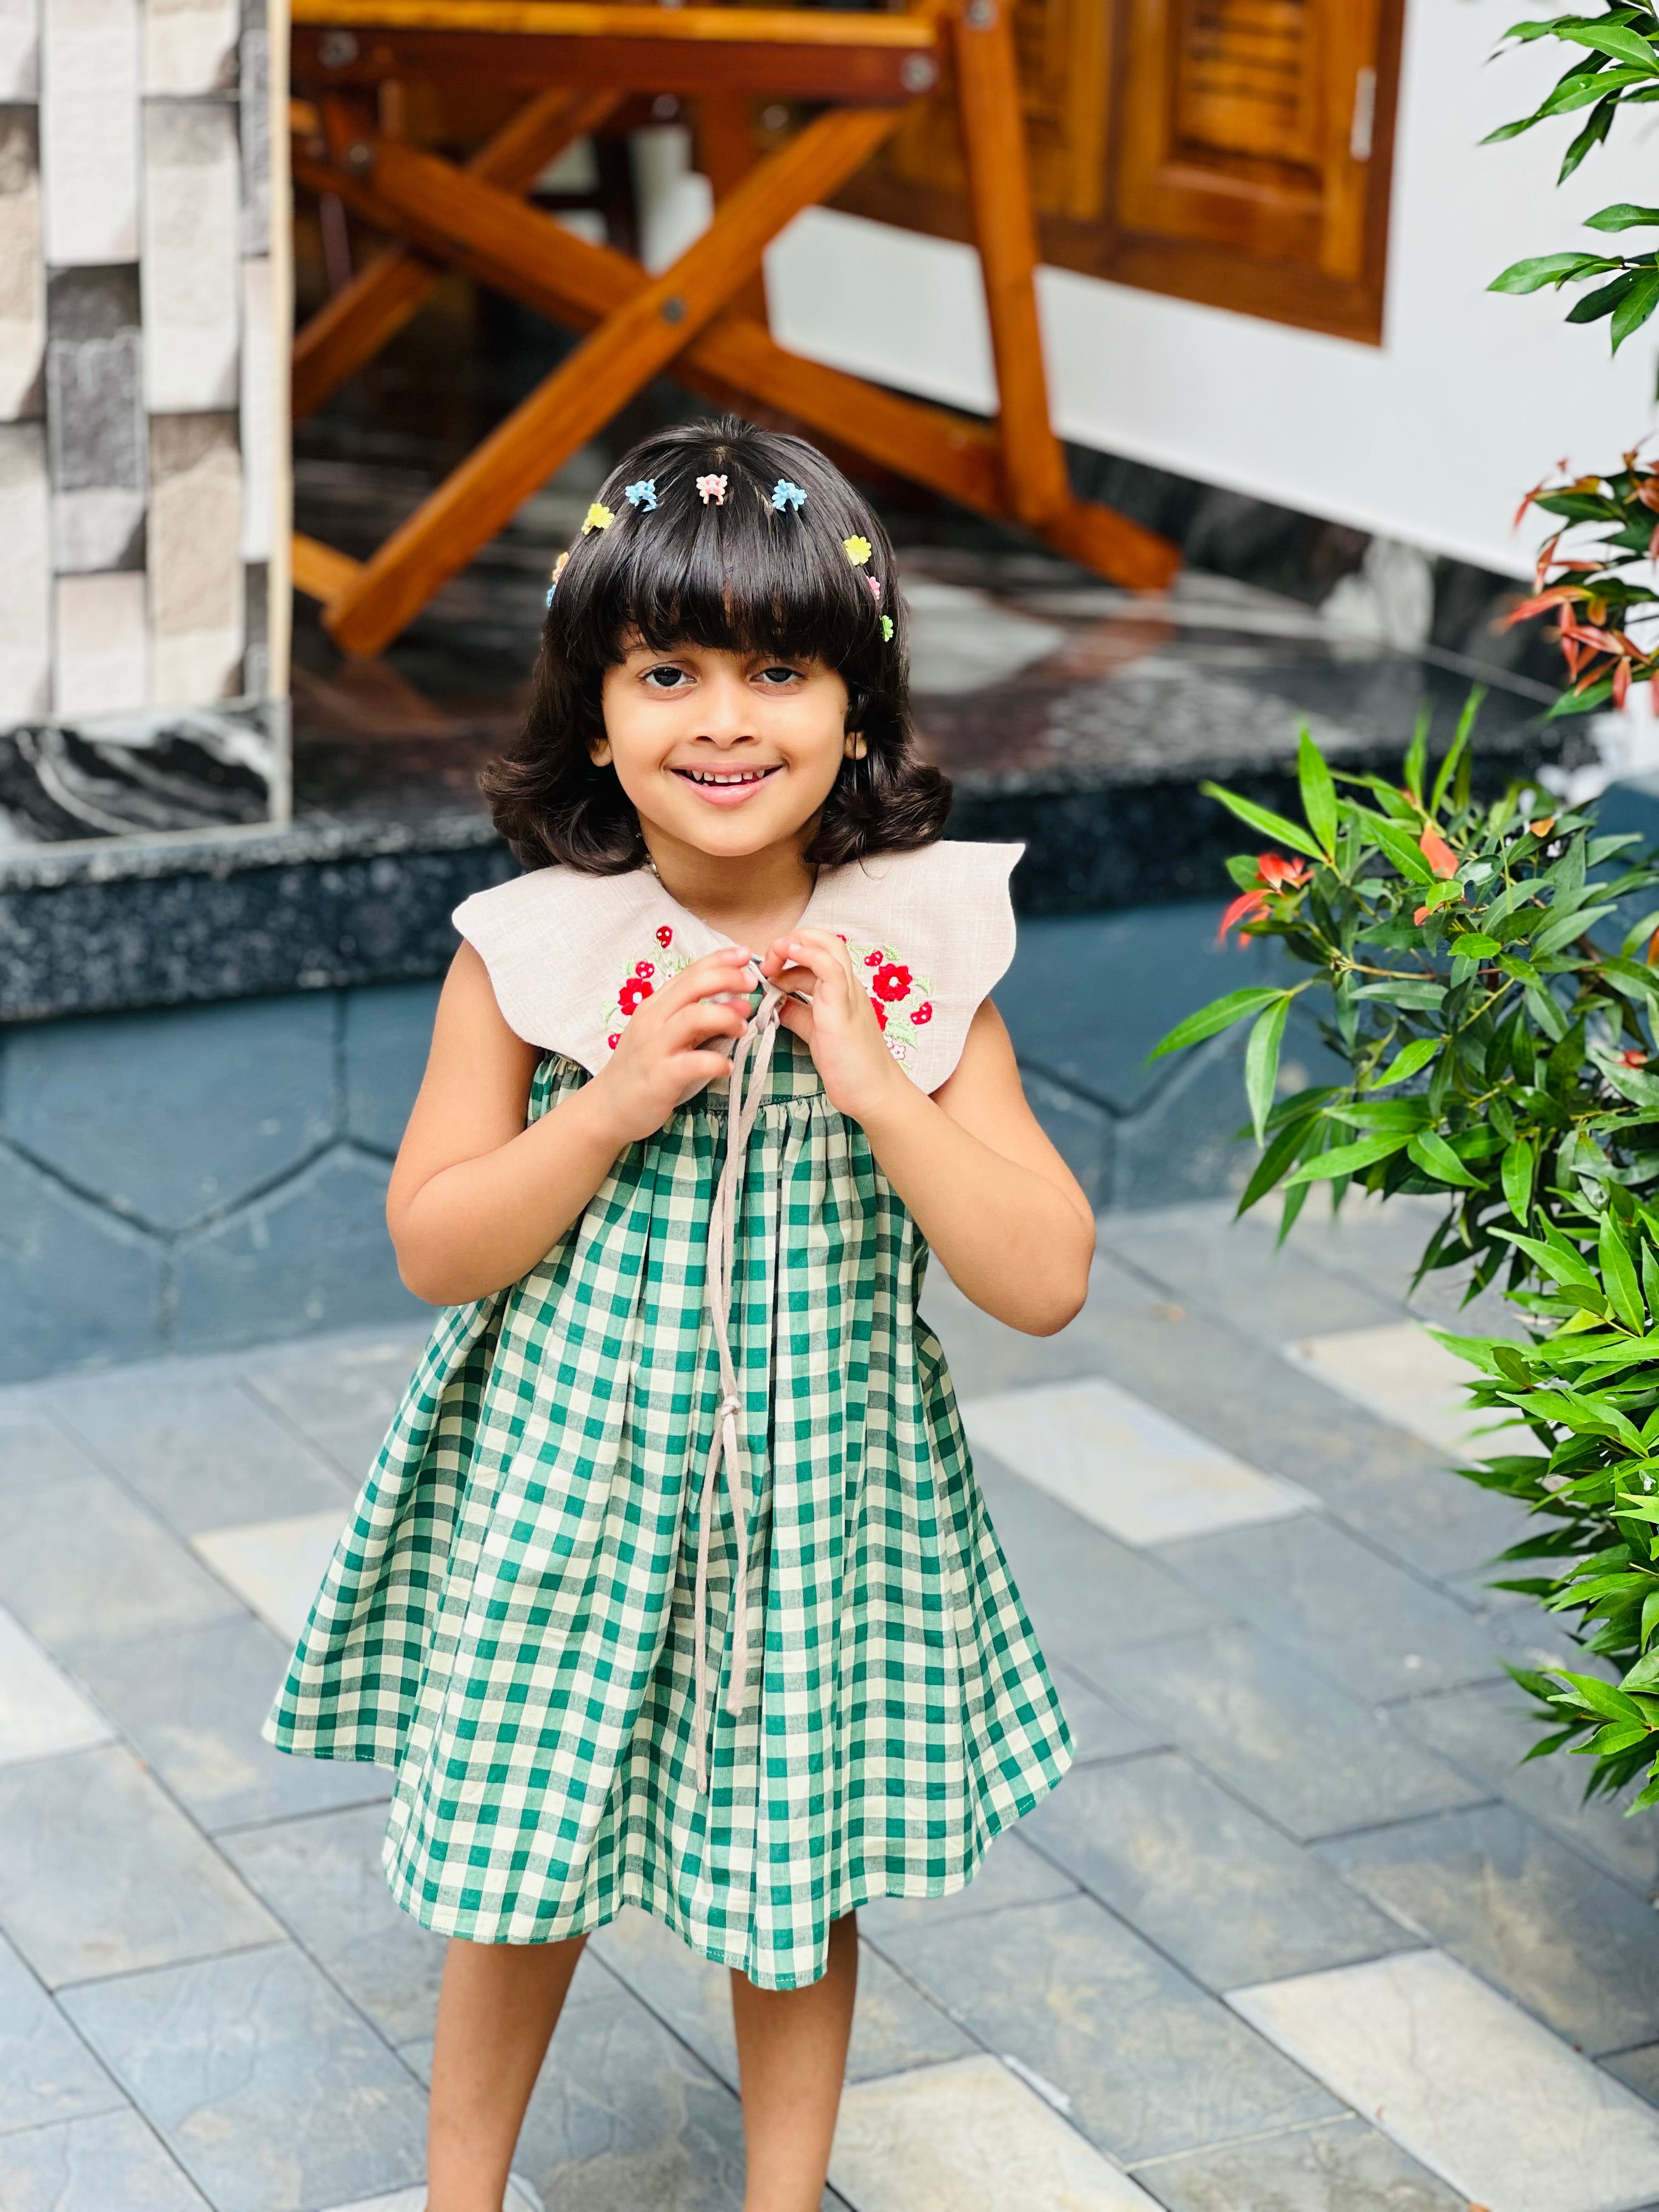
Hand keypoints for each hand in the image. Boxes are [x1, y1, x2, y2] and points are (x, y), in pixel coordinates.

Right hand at [587, 946, 752, 1142]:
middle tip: (751, 985)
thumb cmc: (642, 1069)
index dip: (719, 960)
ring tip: (743, 1028)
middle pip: (692, 986)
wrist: (608, 1107)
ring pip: (693, 1017)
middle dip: (726, 979)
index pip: (689, 973)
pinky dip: (717, 1062)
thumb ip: (704, 1020)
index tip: (745, 955)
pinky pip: (694, 1063)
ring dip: (725, 1017)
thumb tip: (742, 1003)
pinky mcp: (660, 1077)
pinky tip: (727, 1067)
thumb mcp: (671, 1037)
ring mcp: (654, 1048)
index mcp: (655, 1006)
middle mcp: (652, 1021)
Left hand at [760, 927, 905, 1125]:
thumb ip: (798, 1013)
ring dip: (795, 945)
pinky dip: (808, 956)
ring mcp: (848, 994)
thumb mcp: (815, 1032)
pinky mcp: (843, 1008)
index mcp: (841, 990)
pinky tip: (789, 956)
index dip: (790, 953)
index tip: (768, 972)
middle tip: (767, 964)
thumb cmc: (849, 1066)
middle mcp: (848, 986)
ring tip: (772, 963)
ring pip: (830, 947)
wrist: (874, 1092)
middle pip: (825, 940)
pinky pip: (830, 969)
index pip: (818, 953)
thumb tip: (776, 1001)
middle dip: (790, 941)